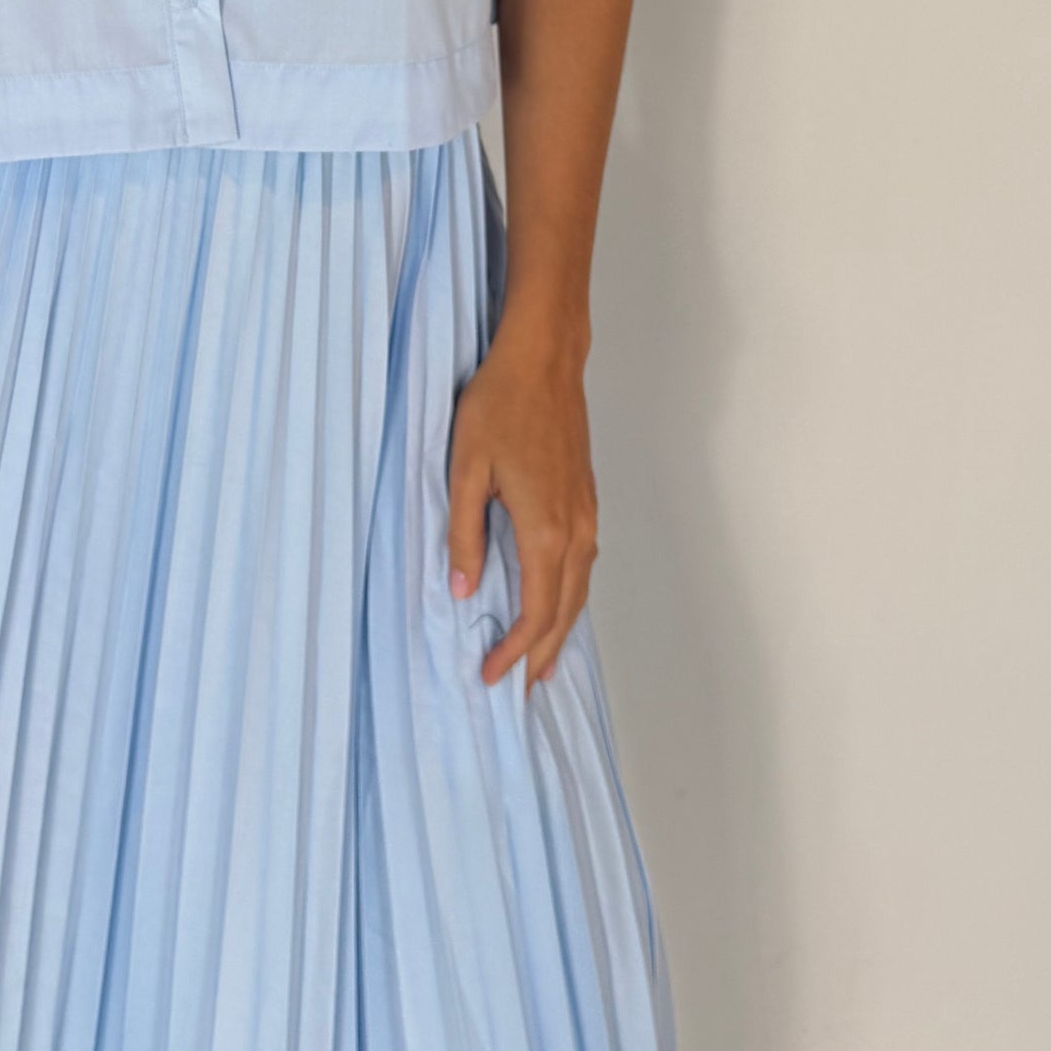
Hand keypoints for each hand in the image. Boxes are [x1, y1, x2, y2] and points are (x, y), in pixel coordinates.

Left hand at [443, 325, 597, 690]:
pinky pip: (583, 566)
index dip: (514, 652)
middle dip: (541, 655)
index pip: (535, 612)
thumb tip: (464, 590)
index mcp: (545, 530)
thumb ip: (464, 535)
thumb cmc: (501, 405)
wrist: (544, 360)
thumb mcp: (464, 470)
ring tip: (539, 663)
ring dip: (559, 631)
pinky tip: (554, 603)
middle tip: (519, 690)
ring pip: (578, 591)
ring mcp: (586, 515)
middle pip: (563, 612)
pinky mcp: (586, 501)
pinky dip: (569, 598)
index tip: (491, 676)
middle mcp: (575, 530)